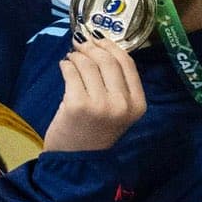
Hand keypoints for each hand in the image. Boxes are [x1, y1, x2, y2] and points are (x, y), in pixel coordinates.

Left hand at [43, 37, 145, 152]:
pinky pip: (71, 72)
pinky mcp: (77, 104)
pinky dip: (66, 65)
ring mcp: (100, 104)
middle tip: (80, 43)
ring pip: (88, 64)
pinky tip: (64, 66)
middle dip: (92, 47)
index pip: (128, 64)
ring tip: (71, 58)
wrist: (77, 162)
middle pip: (108, 61)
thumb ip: (116, 85)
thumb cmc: (95, 133)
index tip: (99, 40)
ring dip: (77, 56)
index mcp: (137, 104)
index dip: (111, 47)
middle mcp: (122, 104)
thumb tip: (100, 48)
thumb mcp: (117, 111)